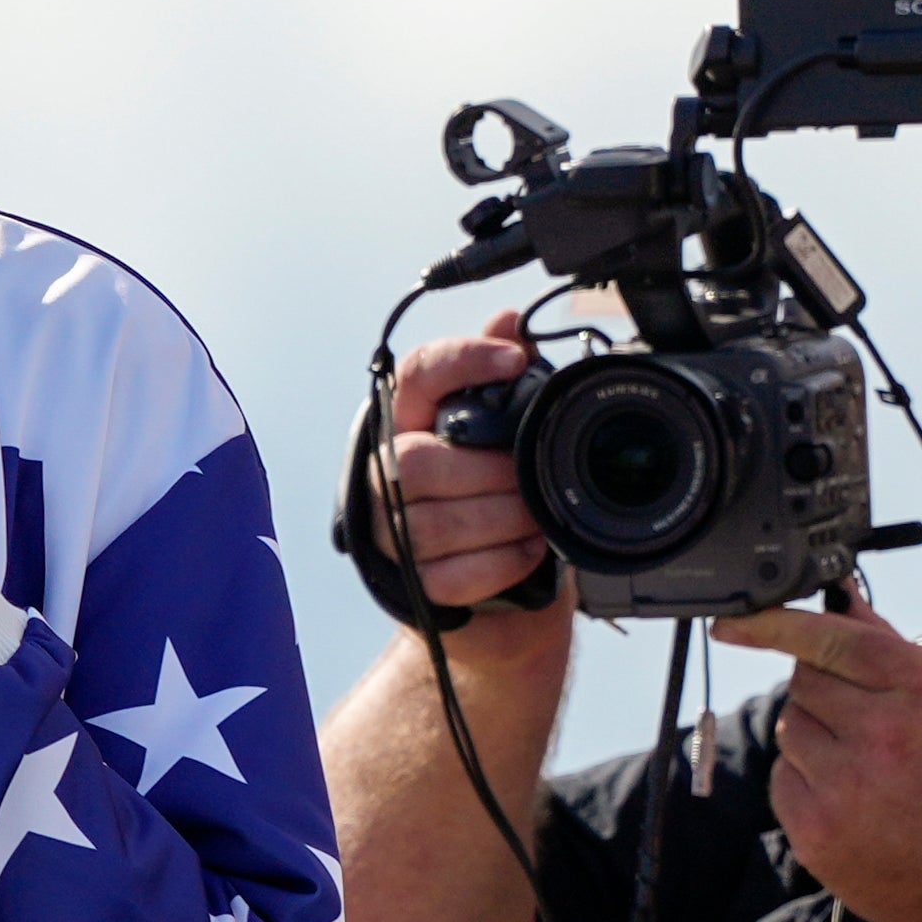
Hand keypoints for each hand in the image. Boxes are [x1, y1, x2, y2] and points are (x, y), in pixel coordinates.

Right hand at [376, 310, 572, 669]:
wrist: (496, 601)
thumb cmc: (495, 502)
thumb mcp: (505, 439)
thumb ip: (504, 383)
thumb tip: (508, 320)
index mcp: (409, 423)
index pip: (421, 375)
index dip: (463, 361)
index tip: (514, 361)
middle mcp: (385, 473)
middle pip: (418, 463)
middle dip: (490, 473)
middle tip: (531, 478)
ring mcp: (391, 532)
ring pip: (435, 522)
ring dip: (503, 520)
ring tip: (536, 518)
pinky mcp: (411, 584)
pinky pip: (453, 574)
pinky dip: (502, 562)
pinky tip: (528, 552)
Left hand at [716, 597, 921, 921]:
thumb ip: (886, 646)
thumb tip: (837, 595)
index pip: (830, 638)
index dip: (776, 623)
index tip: (734, 621)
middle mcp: (883, 734)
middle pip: (803, 680)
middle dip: (827, 694)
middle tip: (869, 727)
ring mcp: (846, 785)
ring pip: (790, 726)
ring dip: (816, 738)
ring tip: (869, 768)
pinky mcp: (815, 827)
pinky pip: (782, 775)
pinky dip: (806, 781)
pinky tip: (853, 800)